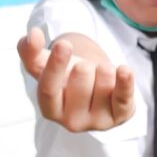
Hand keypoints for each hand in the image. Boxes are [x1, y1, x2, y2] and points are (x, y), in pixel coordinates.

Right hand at [17, 26, 134, 130]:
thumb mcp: (46, 65)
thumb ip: (31, 51)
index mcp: (50, 109)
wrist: (96, 88)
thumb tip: (32, 34)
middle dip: (85, 65)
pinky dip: (125, 82)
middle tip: (85, 68)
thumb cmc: (68, 77)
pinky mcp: (120, 116)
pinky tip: (123, 69)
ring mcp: (98, 122)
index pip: (49, 90)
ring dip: (103, 69)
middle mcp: (72, 121)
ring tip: (100, 73)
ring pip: (104, 84)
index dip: (55, 66)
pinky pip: (124, 99)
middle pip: (80, 82)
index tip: (63, 44)